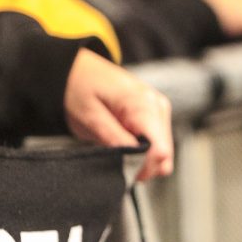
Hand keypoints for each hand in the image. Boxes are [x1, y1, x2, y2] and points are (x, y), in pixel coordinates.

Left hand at [63, 48, 172, 181]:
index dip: (142, 168)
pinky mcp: (154, 114)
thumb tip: (134, 161)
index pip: (159, 149)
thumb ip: (113, 138)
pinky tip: (124, 147)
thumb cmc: (80, 88)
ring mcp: (158, 109)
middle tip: (115, 165)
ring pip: (162, 152)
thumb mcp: (90, 116)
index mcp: (142, 104)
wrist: (77, 69)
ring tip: (116, 152)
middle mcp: (157, 106)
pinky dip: (142, 152)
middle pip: (163, 154)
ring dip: (141, 160)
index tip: (122, 172)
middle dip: (141, 166)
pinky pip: (156, 143)